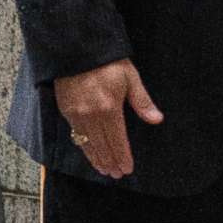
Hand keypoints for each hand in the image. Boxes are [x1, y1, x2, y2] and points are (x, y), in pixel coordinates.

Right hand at [54, 59, 162, 178]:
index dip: (123, 157)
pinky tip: (89, 152)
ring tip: (105, 169)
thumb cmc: (107, 61)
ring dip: (97, 159)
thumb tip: (157, 119)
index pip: (117, 141)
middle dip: (111, 162)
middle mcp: (91, 116)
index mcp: (109, 109)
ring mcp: (76, 114)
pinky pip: (75, 135)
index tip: (127, 169)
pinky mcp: (66, 110)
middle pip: (102, 146)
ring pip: (87, 144)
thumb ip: (142, 101)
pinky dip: (84, 148)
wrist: (77, 48)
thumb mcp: (130, 77)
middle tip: (117, 174)